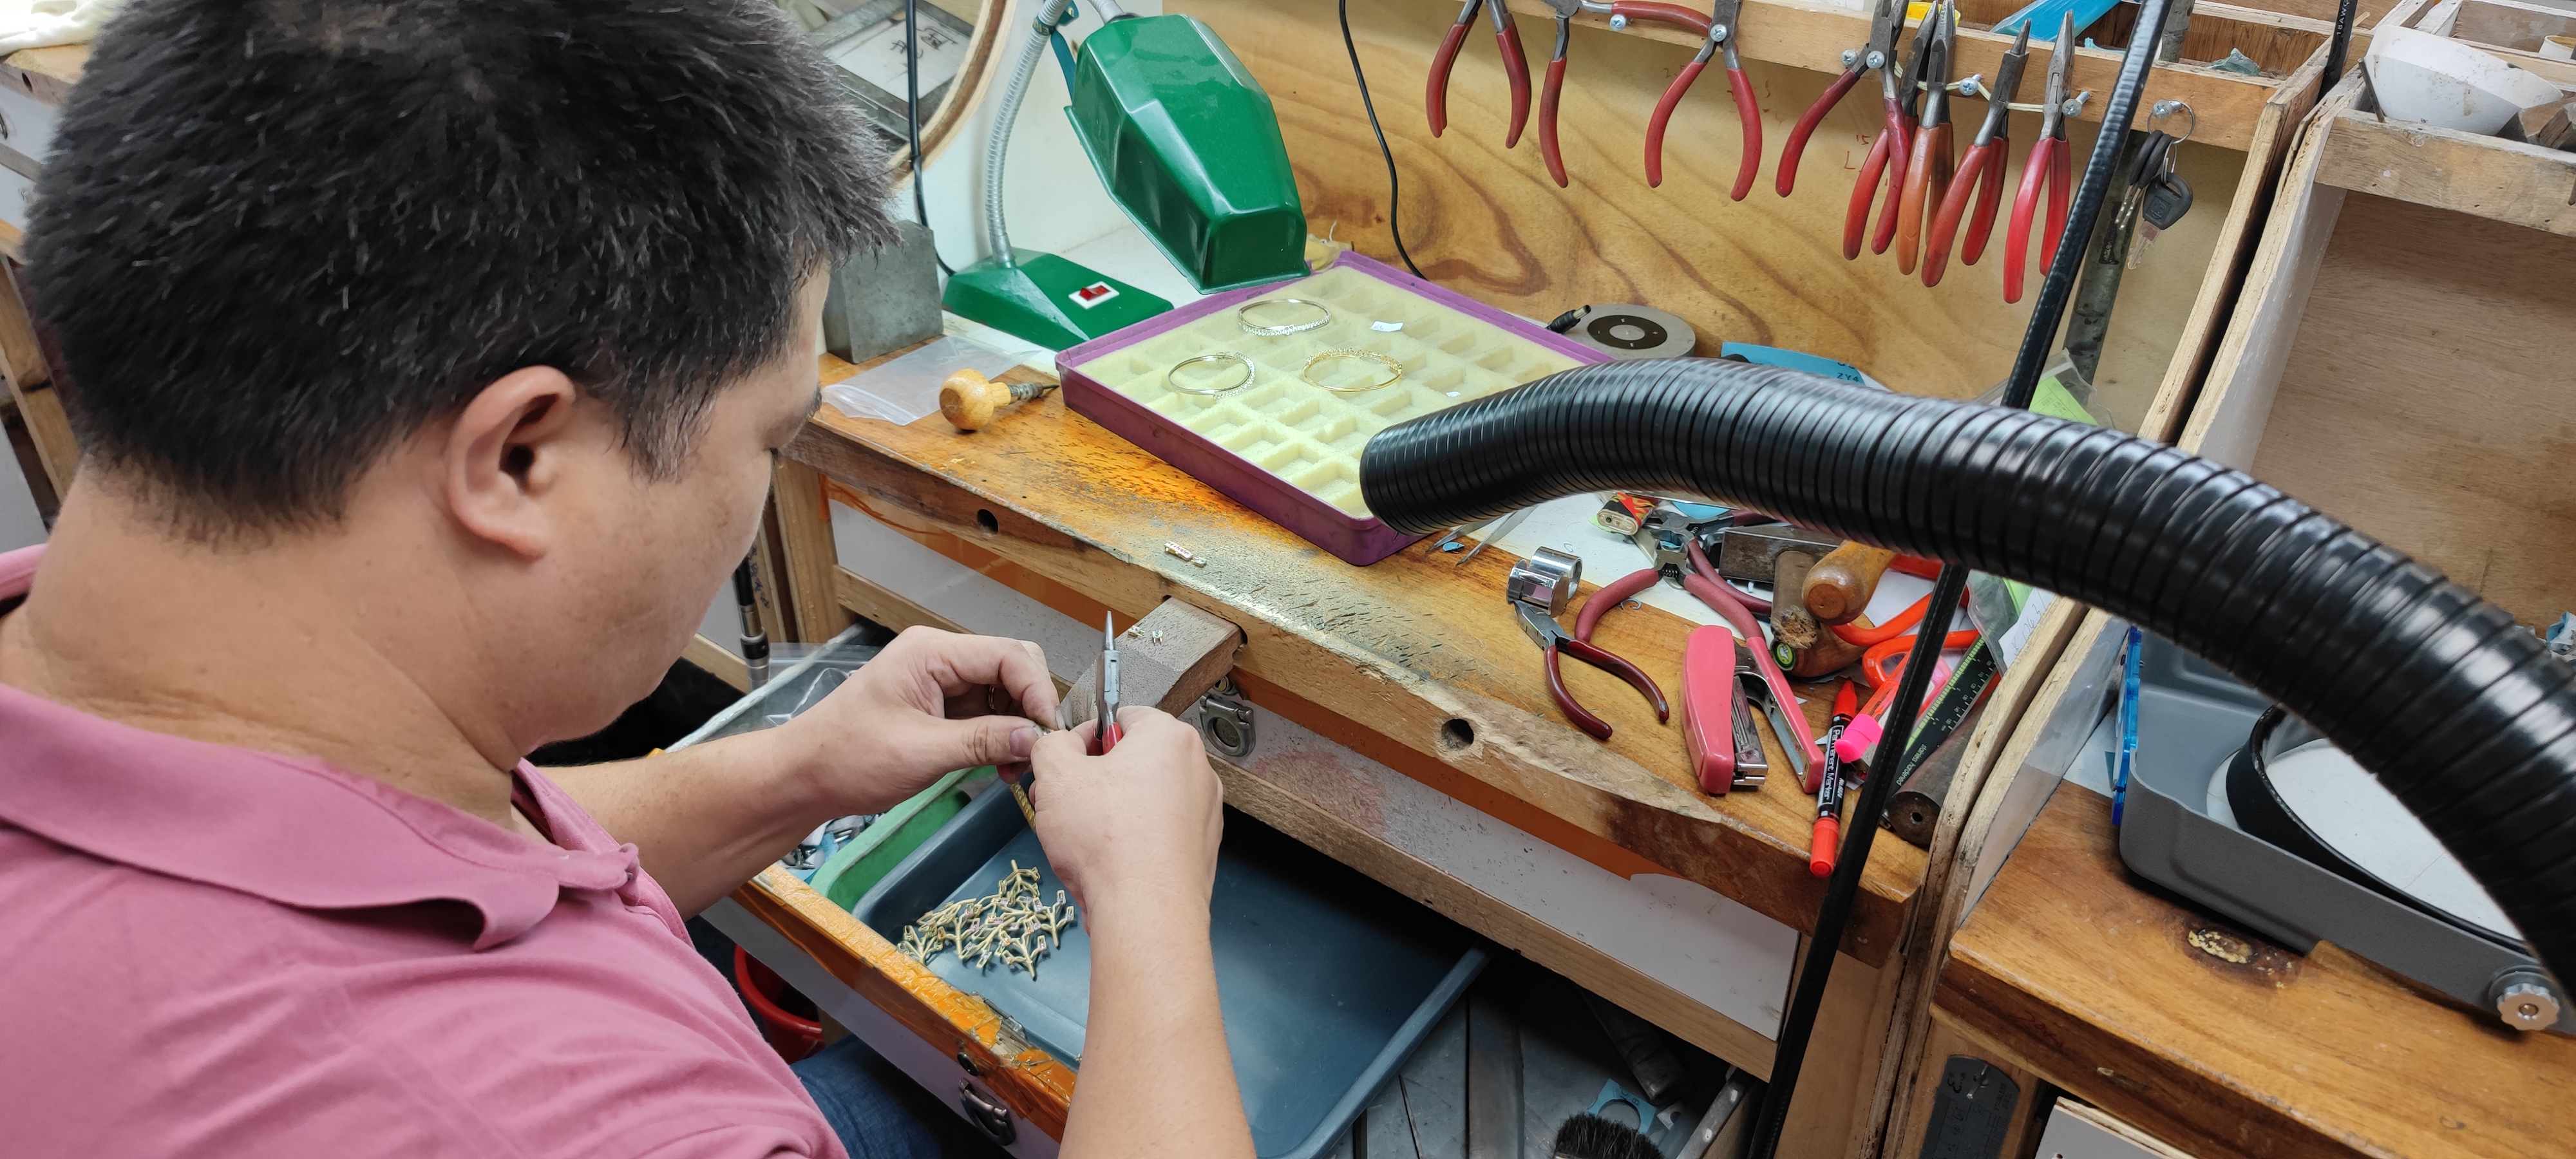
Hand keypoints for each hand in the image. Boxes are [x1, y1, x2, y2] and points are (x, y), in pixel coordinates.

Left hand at [776, 626, 1057, 813]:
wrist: (804, 776)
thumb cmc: (847, 756)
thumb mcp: (921, 752)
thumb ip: (983, 741)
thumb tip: (1034, 738)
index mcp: (931, 653)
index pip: (1007, 656)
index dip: (1037, 691)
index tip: (1048, 731)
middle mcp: (939, 658)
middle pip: (1010, 668)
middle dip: (1030, 707)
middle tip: (1036, 750)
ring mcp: (939, 681)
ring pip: (1002, 692)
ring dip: (1016, 727)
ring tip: (1014, 766)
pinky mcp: (938, 706)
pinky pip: (984, 712)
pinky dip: (999, 736)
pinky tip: (999, 764)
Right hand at [1025, 707, 1222, 916]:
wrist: (1145, 912)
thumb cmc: (1109, 843)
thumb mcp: (1056, 774)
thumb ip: (1051, 744)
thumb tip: (1057, 745)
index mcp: (1169, 737)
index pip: (1119, 717)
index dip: (1083, 739)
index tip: (1065, 763)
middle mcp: (1197, 769)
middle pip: (1132, 760)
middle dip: (1092, 779)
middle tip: (1062, 804)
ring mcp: (1204, 811)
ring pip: (1143, 798)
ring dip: (1108, 812)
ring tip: (1081, 839)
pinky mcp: (1200, 848)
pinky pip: (1157, 831)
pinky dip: (1132, 840)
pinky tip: (1108, 861)